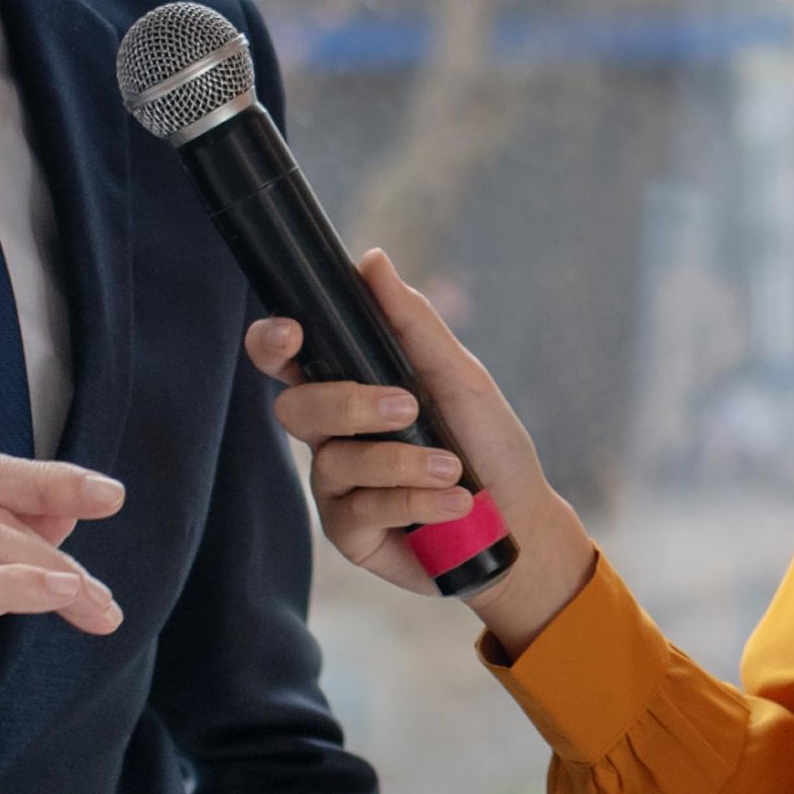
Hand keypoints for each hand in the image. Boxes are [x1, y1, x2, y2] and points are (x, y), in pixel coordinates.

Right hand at [248, 249, 595, 647]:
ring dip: (401, 461)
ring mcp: (336, 485)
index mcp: (350, 386)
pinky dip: (413, 500)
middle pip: (296, 408)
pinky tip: (454, 503)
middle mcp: (332, 434)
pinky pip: (360, 510)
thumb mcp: (460, 376)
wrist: (520, 520)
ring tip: (453, 468)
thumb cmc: (488, 442)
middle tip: (408, 406)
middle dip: (348, 405)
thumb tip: (371, 260)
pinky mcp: (349, 532)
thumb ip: (413, 324)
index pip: (289, 359)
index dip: (273, 343)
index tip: (292, 333)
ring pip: (333, 462)